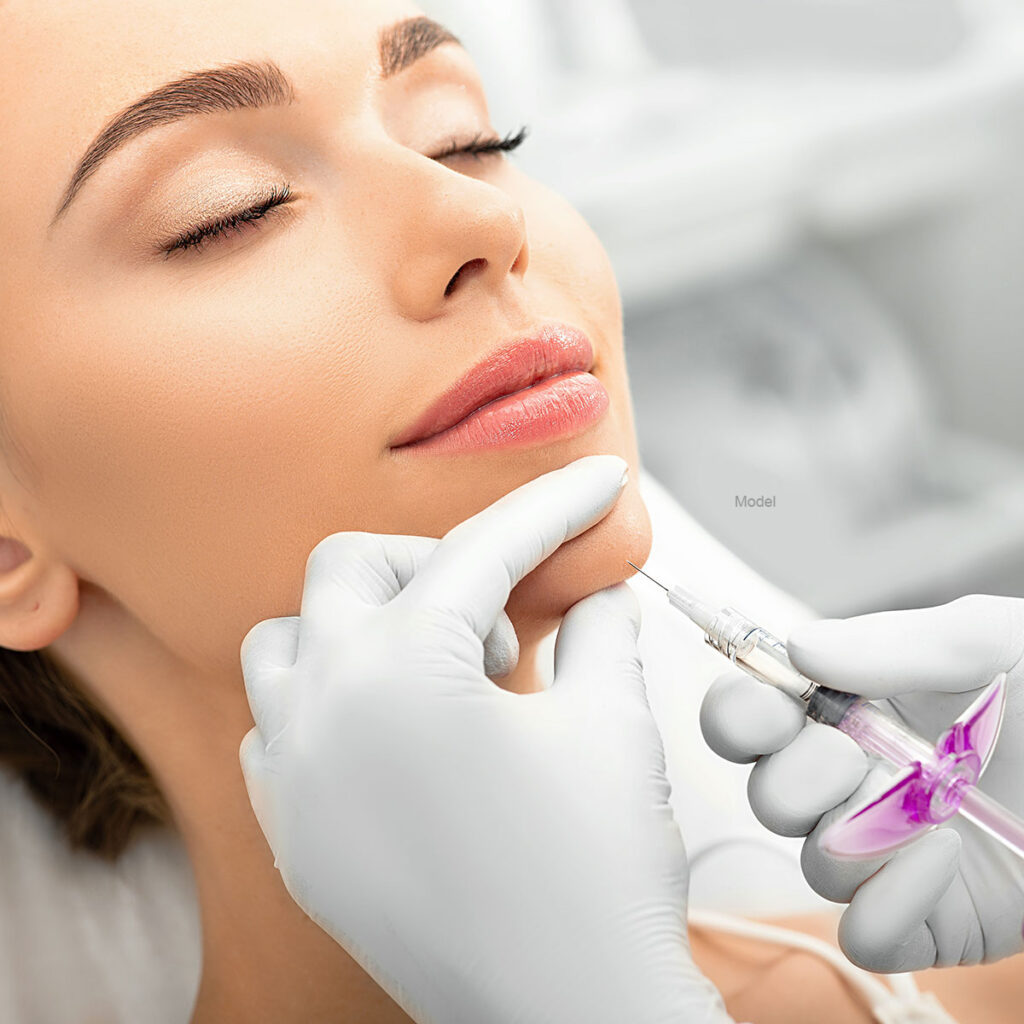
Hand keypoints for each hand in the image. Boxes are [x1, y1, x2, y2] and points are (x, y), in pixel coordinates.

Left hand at [239, 455, 731, 1023]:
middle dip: (435, 564)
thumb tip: (599, 590)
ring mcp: (293, 777)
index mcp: (404, 669)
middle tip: (503, 614)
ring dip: (362, 627)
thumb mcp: (613, 721)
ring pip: (288, 643)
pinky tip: (398, 732)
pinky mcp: (292, 836)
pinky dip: (329, 704)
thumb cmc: (598, 871)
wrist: (571, 1015)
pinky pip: (278, 729)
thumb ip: (600, 628)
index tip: (598, 484)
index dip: (553, 508)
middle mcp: (324, 710)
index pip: (482, 550)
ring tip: (441, 669)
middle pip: (352, 567)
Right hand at [700, 594, 1023, 971]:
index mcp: (856, 711)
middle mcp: (861, 783)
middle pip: (767, 796)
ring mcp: (892, 854)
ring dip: (853, 836)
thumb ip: (892, 642)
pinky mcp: (931, 920)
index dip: (737, 715)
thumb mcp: (990, 643)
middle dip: (797, 777)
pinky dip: (889, 900)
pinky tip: (944, 857)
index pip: (754, 717)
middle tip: (856, 753)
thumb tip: (797, 647)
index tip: (765, 707)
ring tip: (926, 806)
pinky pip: (865, 931)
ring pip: (811, 865)